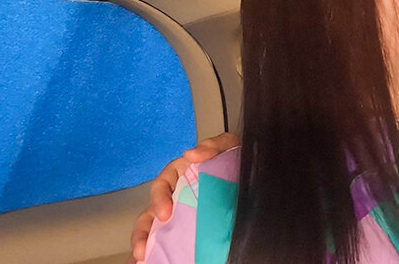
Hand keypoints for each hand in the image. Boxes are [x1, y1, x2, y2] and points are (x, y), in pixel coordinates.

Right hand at [130, 132, 240, 261]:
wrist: (256, 175)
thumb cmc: (236, 159)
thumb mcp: (228, 146)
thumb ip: (212, 146)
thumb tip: (192, 154)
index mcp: (181, 175)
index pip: (162, 185)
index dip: (159, 199)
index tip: (164, 213)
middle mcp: (178, 196)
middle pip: (151, 214)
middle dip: (143, 232)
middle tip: (142, 248)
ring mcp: (184, 215)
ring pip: (157, 231)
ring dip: (146, 245)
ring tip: (142, 259)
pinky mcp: (192, 230)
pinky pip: (174, 242)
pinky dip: (162, 252)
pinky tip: (154, 260)